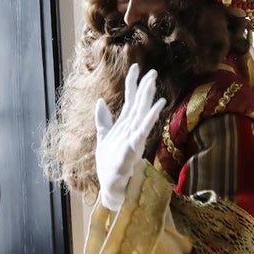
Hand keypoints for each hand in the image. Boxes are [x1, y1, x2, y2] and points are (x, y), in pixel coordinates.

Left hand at [95, 64, 166, 210]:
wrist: (111, 187)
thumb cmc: (110, 164)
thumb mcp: (103, 137)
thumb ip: (103, 120)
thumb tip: (99, 101)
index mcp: (124, 126)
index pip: (129, 102)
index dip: (132, 84)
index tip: (135, 67)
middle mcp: (131, 131)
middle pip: (139, 106)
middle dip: (145, 89)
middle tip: (152, 72)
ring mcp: (133, 140)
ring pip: (141, 117)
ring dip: (148, 102)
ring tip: (153, 87)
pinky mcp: (132, 151)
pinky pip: (141, 134)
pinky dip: (147, 122)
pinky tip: (153, 112)